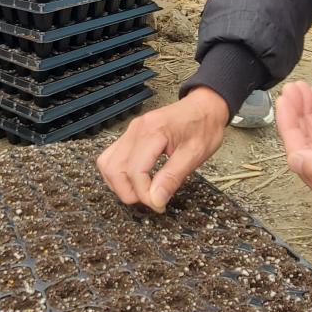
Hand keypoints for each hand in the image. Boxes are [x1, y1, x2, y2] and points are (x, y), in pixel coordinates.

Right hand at [97, 87, 229, 211]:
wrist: (204, 106)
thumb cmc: (204, 127)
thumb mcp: (195, 154)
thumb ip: (173, 177)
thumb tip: (155, 201)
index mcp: (154, 132)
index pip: (135, 171)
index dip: (144, 194)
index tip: (159, 205)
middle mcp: (136, 130)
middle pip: (114, 169)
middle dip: (129, 192)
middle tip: (151, 200)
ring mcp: (130, 131)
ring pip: (107, 164)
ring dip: (120, 184)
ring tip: (142, 192)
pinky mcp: (130, 135)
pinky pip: (112, 157)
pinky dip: (119, 174)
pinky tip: (135, 181)